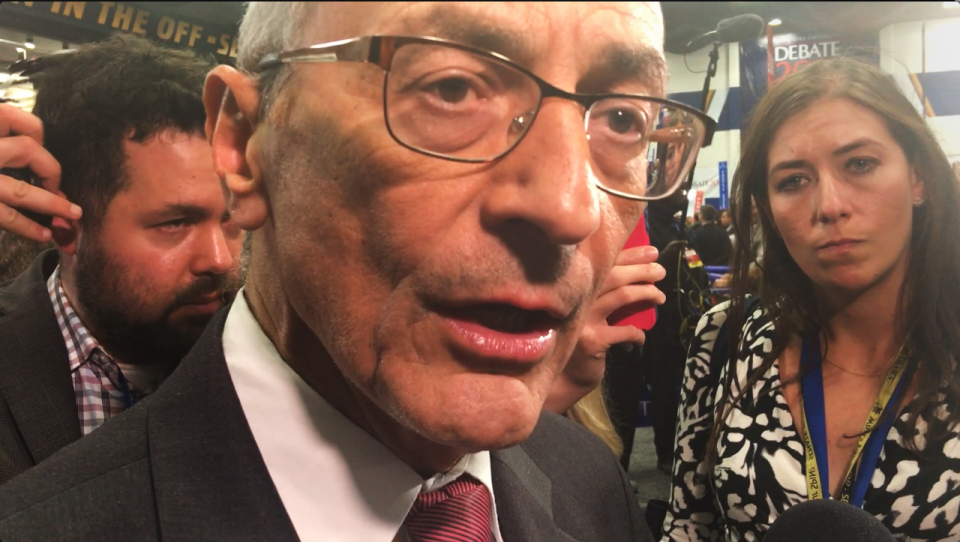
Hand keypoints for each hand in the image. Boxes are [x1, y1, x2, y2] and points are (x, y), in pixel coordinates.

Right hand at [0, 103, 79, 241]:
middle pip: (29, 151)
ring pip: (23, 191)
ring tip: (70, 215)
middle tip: (57, 186)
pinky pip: (7, 216)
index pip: (16, 117)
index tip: (40, 147)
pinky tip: (42, 234)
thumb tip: (23, 143)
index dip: (36, 134)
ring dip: (53, 205)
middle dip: (52, 171)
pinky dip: (29, 228)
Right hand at [543, 245, 666, 413]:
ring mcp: (583, 319)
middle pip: (615, 275)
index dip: (630, 255)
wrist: (567, 375)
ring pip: (622, 296)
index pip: (605, 263)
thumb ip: (604, 293)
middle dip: (642, 270)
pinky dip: (638, 333)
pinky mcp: (592, 341)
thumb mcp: (589, 311)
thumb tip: (639, 273)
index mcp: (576, 287)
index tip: (651, 251)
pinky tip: (641, 337)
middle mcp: (576, 298)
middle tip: (660, 270)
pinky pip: (625, 330)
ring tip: (660, 296)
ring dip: (646, 294)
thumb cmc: (581, 337)